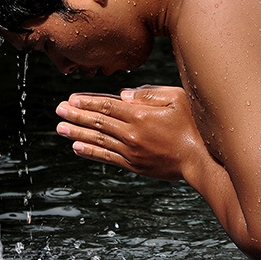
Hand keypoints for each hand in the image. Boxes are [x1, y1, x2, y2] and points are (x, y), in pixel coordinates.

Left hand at [55, 85, 210, 181]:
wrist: (201, 161)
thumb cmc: (193, 126)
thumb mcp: (177, 99)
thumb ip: (150, 94)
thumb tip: (123, 94)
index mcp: (141, 115)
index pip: (107, 106)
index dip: (87, 102)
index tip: (71, 99)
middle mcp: (132, 134)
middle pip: (98, 122)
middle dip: (76, 116)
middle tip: (59, 110)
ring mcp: (131, 151)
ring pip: (99, 140)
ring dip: (77, 134)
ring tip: (60, 128)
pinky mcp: (134, 165)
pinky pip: (107, 157)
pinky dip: (91, 152)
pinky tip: (77, 147)